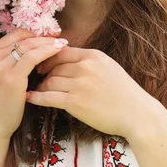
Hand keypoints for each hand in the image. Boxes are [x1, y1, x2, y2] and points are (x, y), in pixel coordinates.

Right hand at [0, 27, 67, 141]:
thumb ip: (10, 61)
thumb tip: (33, 48)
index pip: (16, 35)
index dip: (35, 34)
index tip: (51, 36)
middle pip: (23, 38)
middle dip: (44, 37)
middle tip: (60, 38)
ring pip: (29, 45)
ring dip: (48, 43)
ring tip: (63, 44)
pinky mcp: (11, 76)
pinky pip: (33, 57)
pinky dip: (47, 52)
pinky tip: (58, 52)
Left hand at [26, 47, 156, 138]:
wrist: (137, 114)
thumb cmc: (125, 94)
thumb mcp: (109, 68)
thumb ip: (90, 62)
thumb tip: (71, 59)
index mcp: (93, 56)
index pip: (62, 52)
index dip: (48, 58)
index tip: (42, 64)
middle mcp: (85, 67)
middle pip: (54, 66)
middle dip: (43, 73)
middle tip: (36, 79)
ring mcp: (80, 84)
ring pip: (50, 81)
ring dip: (41, 87)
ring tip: (36, 91)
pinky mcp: (75, 102)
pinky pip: (48, 97)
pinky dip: (36, 97)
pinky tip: (29, 98)